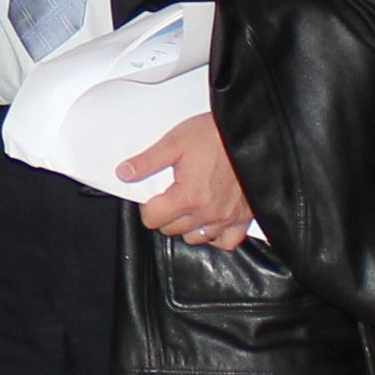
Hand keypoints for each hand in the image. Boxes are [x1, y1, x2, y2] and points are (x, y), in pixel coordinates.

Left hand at [113, 110, 252, 250]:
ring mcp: (227, 218)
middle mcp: (208, 213)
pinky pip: (226, 241)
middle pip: (171, 229)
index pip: (153, 219)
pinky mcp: (244, 217)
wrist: (251, 133)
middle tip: (171, 194)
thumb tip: (124, 173)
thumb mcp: (175, 142)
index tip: (153, 196)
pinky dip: (215, 235)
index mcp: (188, 197)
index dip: (148, 206)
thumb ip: (147, 161)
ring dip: (187, 225)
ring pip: (196, 237)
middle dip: (166, 214)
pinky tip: (209, 220)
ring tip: (189, 205)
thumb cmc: (216, 135)